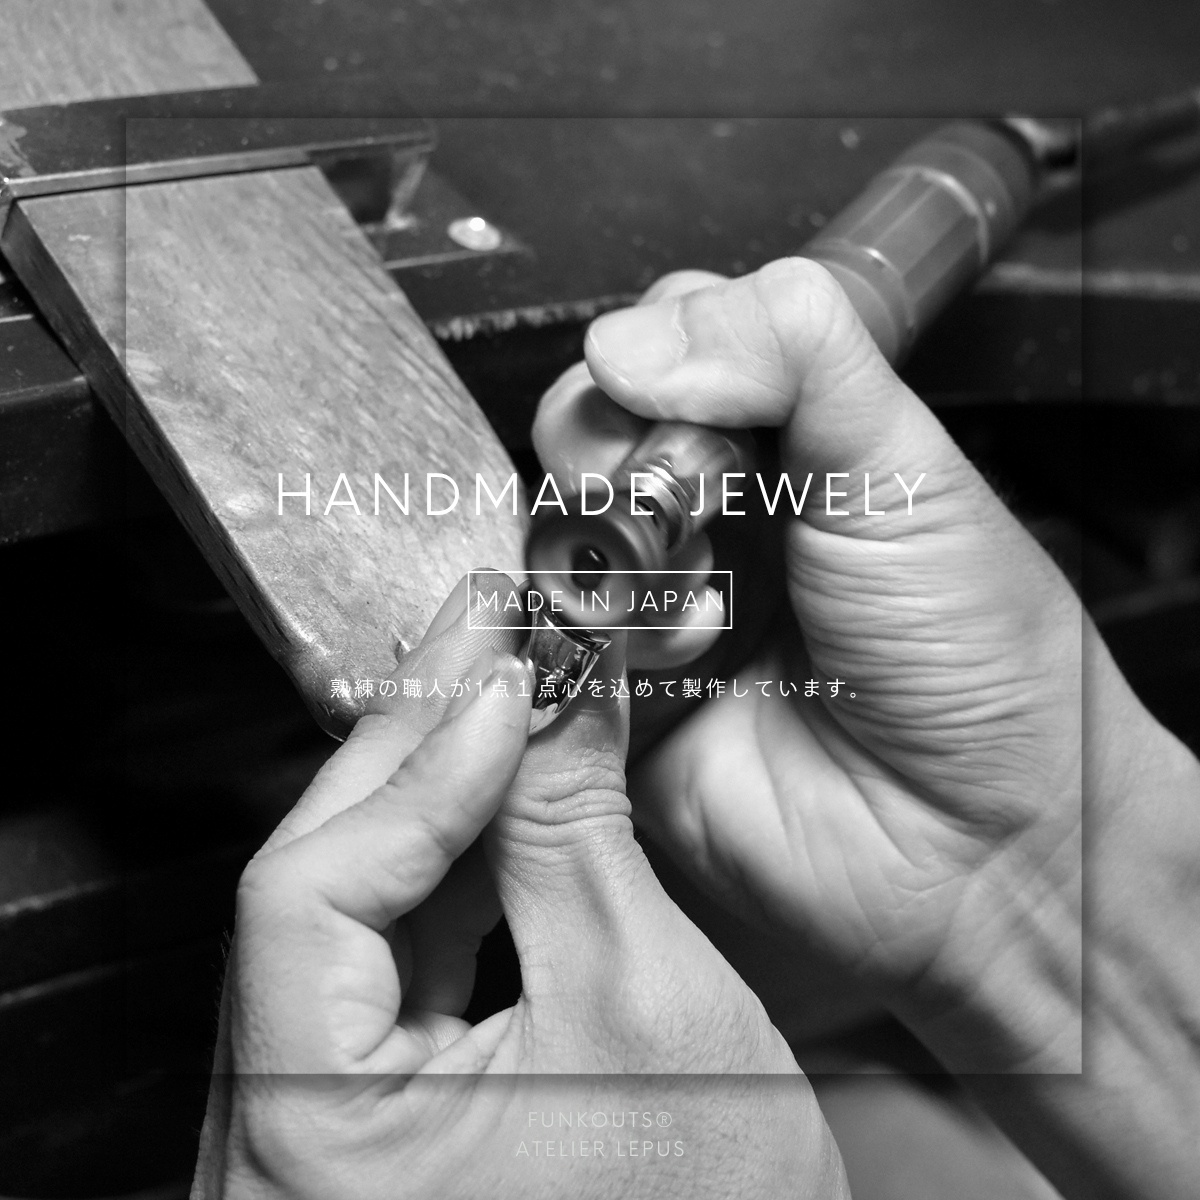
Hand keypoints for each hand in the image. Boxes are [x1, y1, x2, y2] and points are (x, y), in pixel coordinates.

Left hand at [192, 572, 848, 1199]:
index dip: (414, 773)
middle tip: (488, 638)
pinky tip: (503, 790)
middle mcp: (285, 1139)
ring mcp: (323, 1122)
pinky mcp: (373, 1106)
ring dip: (440, 793)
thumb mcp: (644, 1000)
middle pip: (321, 887)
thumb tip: (553, 691)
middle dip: (420, 749)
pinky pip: (391, 953)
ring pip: (358, 907)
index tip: (504, 687)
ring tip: (504, 689)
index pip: (306, 898)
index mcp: (316, 1142)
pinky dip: (452, 863)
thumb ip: (575, 830)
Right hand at [533, 259, 1173, 1074]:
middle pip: (586, 430)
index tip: (681, 392)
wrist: (975, 842)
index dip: (653, 351)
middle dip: (614, 452)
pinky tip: (673, 659)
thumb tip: (632, 337)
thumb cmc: (970, 654)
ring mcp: (653, 606)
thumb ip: (796, 352)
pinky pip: (544, 641)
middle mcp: (704, 519)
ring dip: (615, 554)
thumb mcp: (904, 466)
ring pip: (554, 529)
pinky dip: (589, 637)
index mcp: (779, 443)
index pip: (666, 345)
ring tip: (703, 602)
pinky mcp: (612, 699)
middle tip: (688, 501)